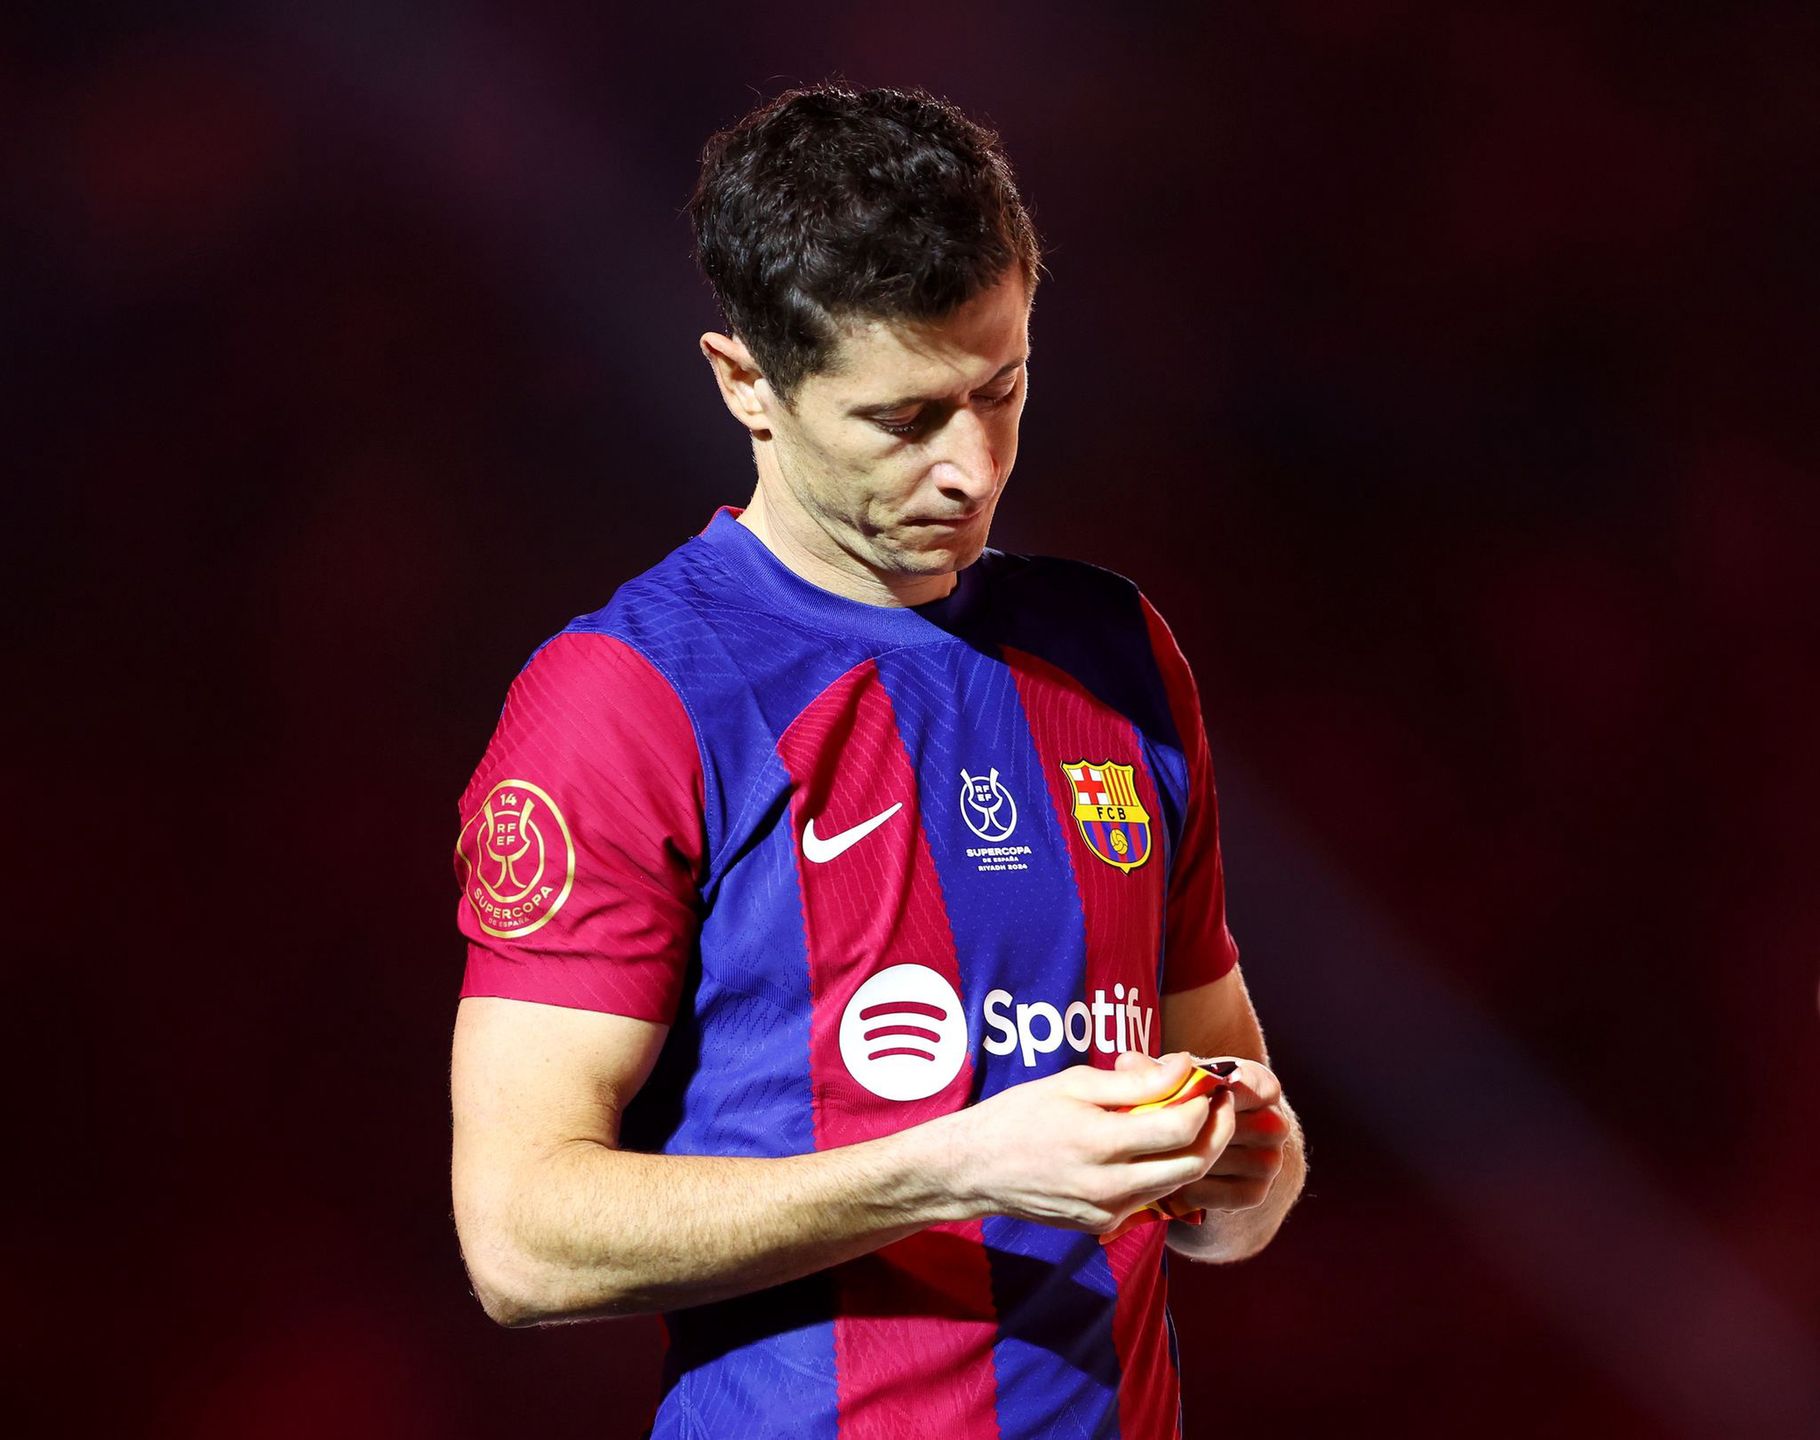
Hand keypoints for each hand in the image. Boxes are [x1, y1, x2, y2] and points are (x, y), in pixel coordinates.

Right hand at [942, 1051, 1236, 1232]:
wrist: (976, 1169)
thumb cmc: (1020, 1116)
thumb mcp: (1073, 1084)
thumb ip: (1135, 1082)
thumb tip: (1184, 1068)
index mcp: (1100, 1143)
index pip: (1181, 1128)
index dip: (1206, 1102)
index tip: (1208, 1081)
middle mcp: (1109, 1186)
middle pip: (1193, 1164)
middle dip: (1216, 1131)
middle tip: (1216, 1103)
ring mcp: (1107, 1212)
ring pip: (1176, 1184)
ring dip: (1192, 1152)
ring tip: (1188, 1119)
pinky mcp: (1102, 1225)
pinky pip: (1148, 1198)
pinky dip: (1161, 1171)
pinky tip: (1150, 1147)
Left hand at [1163, 1056, 1289, 1212]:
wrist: (1205, 1149)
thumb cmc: (1190, 1102)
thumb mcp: (1176, 1080)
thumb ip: (1153, 1070)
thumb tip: (1127, 1063)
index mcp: (1262, 1086)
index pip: (1251, 1086)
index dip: (1213, 1093)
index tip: (1182, 1099)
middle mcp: (1275, 1122)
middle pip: (1235, 1127)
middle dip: (1189, 1130)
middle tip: (1150, 1134)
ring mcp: (1270, 1160)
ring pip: (1227, 1161)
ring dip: (1187, 1162)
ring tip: (1151, 1159)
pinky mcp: (1258, 1192)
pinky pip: (1228, 1195)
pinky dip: (1197, 1191)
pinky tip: (1171, 1186)